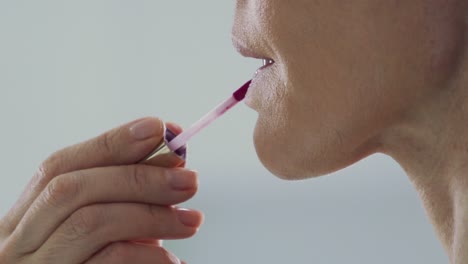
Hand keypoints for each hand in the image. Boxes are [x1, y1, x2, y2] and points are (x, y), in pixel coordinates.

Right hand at [0, 117, 202, 263]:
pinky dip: (146, 254)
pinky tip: (172, 259)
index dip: (111, 143)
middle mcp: (21, 238)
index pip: (61, 165)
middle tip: (189, 180)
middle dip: (138, 178)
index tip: (158, 130)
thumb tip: (172, 157)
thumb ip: (127, 191)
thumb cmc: (96, 261)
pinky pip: (108, 262)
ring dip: (151, 215)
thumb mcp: (107, 221)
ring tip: (192, 220)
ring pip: (91, 223)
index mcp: (29, 213)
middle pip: (74, 189)